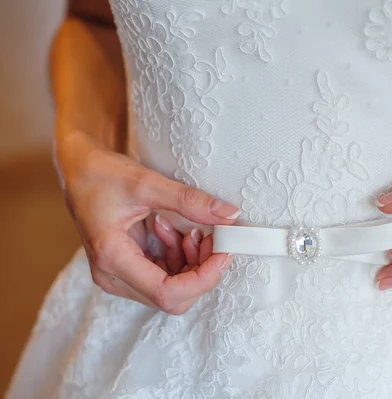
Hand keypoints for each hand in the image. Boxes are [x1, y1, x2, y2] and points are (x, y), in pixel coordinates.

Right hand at [57, 133, 239, 313]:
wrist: (78, 171)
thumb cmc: (100, 175)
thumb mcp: (146, 182)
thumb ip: (189, 201)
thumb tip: (229, 215)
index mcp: (112, 259)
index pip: (166, 293)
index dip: (203, 279)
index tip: (224, 253)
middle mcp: (113, 276)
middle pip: (173, 297)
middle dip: (201, 271)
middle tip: (213, 238)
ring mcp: (120, 275)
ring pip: (172, 289)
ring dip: (192, 263)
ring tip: (191, 230)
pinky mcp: (129, 268)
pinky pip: (165, 276)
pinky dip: (181, 258)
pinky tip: (177, 232)